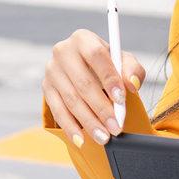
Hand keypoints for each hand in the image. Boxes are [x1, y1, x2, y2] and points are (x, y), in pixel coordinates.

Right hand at [42, 29, 146, 148]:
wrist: (86, 69)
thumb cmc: (108, 65)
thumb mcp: (123, 62)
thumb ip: (132, 70)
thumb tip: (131, 84)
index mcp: (83, 39)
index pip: (96, 56)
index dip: (109, 77)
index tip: (122, 98)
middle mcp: (63, 51)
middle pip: (83, 83)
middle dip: (102, 108)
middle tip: (116, 126)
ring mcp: (51, 71)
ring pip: (71, 100)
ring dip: (89, 122)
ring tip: (104, 137)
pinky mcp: (46, 88)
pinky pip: (58, 111)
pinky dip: (71, 127)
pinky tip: (82, 140)